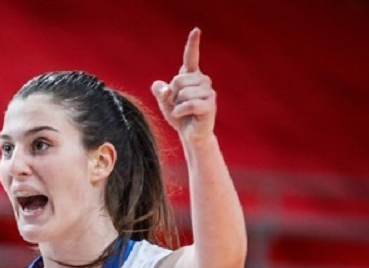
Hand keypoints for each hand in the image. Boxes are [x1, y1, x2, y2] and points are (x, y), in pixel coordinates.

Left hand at [151, 28, 216, 142]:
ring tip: (182, 111)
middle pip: (178, 80)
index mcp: (192, 76)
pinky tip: (181, 115)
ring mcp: (208, 92)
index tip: (196, 30)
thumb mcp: (164, 103)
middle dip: (172, 94)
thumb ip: (161, 92)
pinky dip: (179, 111)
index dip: (193, 44)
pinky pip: (188, 104)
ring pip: (183, 93)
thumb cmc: (179, 116)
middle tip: (177, 104)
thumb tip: (160, 86)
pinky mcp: (210, 105)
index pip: (191, 57)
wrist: (190, 133)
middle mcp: (202, 81)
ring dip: (176, 105)